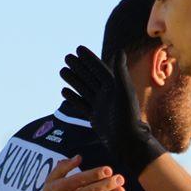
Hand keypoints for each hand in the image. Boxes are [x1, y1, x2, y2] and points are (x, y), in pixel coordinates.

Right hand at [60, 46, 165, 175]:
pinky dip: (73, 97)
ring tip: (62, 71)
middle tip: (67, 57)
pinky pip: (81, 104)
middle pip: (90, 77)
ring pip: (84, 89)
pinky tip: (63, 91)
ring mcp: (100, 106)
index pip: (99, 69)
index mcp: (115, 87)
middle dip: (79, 66)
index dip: (89, 58)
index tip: (78, 48)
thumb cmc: (128, 117)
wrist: (126, 141)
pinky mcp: (95, 117)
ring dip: (73, 79)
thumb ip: (120, 72)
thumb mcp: (124, 92)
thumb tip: (119, 50)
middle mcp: (107, 95)